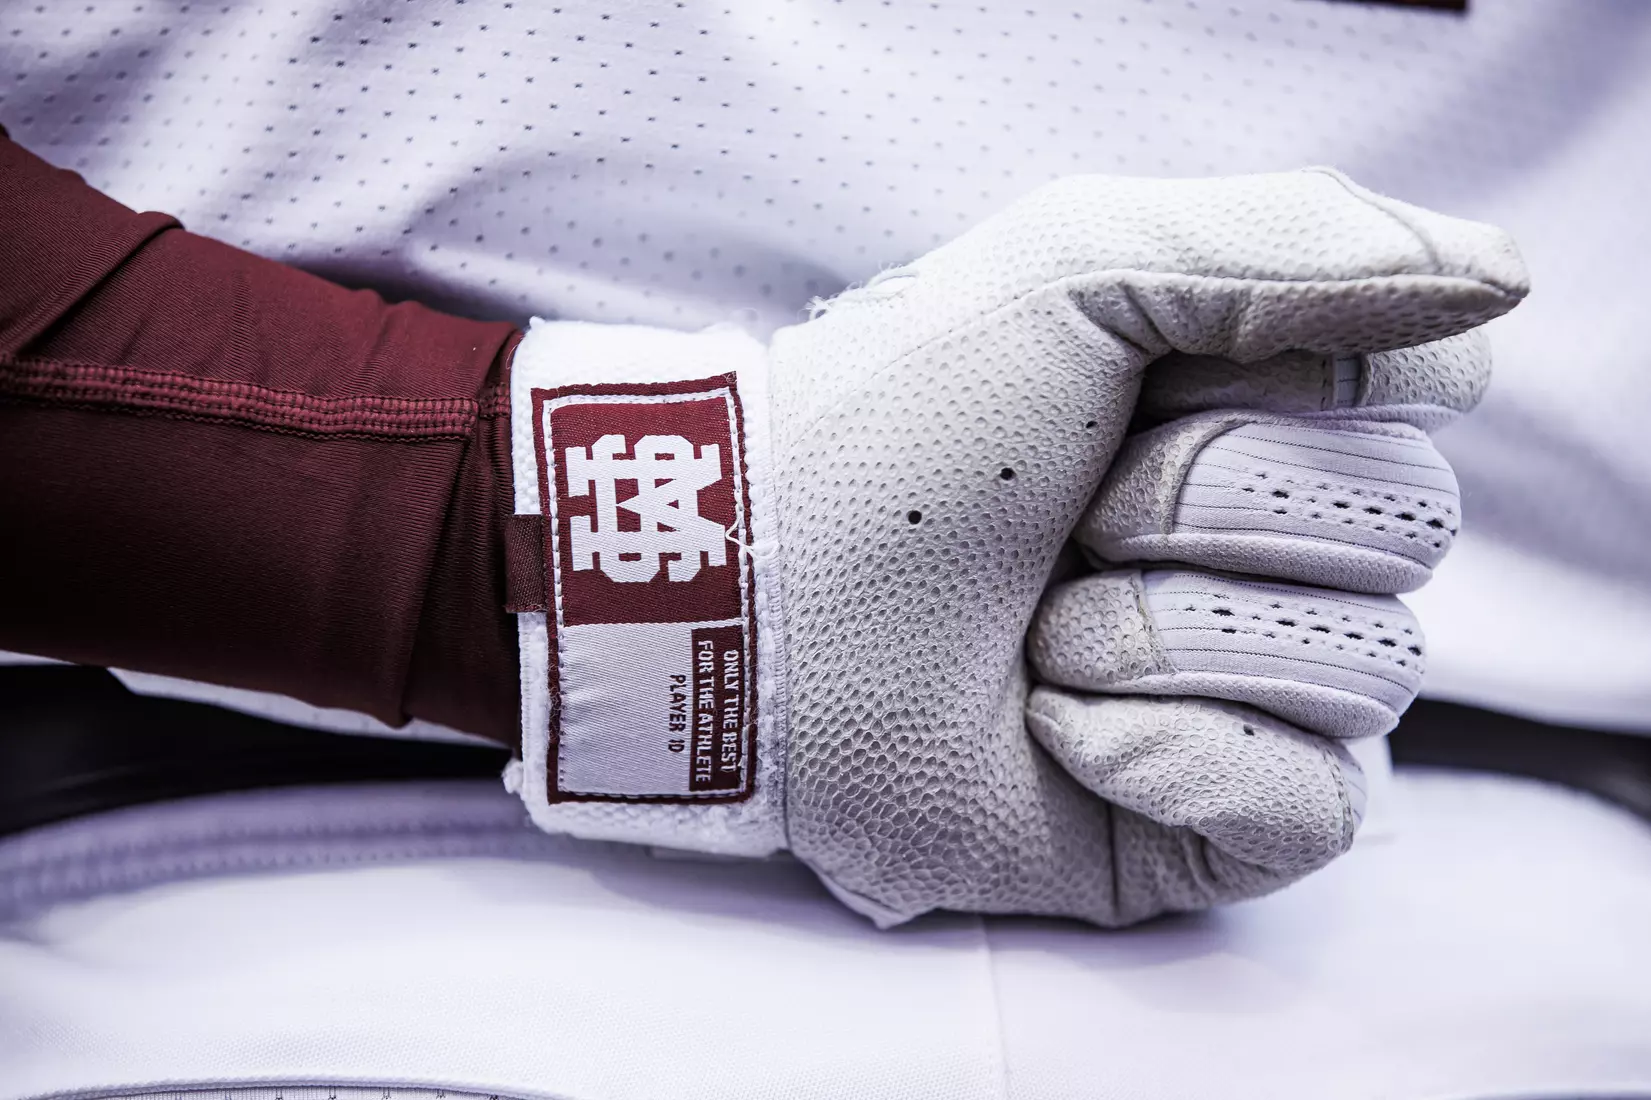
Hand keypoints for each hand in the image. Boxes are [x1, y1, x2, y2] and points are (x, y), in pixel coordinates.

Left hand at [509, 168, 1526, 926]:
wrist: (759, 602)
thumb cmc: (900, 427)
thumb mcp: (1079, 265)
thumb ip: (1296, 242)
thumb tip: (1505, 279)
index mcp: (1246, 408)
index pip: (1425, 387)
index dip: (1304, 382)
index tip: (1156, 380)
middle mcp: (1261, 547)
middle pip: (1407, 525)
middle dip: (1210, 510)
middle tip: (1063, 522)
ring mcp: (1239, 688)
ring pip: (1371, 666)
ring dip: (1166, 633)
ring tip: (1034, 632)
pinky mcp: (1204, 820)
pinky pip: (1312, 803)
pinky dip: (1176, 758)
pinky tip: (1061, 732)